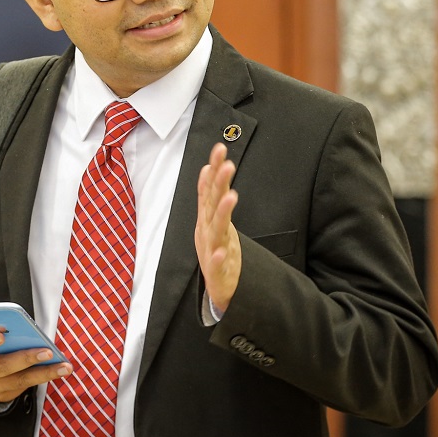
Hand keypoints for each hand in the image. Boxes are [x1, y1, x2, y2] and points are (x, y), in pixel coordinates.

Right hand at [0, 329, 72, 402]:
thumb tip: (0, 310)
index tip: (1, 335)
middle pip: (3, 367)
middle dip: (26, 358)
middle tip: (46, 351)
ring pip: (20, 381)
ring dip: (45, 373)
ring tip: (65, 366)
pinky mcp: (5, 395)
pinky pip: (27, 386)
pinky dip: (44, 377)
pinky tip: (60, 370)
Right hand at [195, 142, 241, 313]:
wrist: (218, 287)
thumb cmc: (216, 249)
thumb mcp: (213, 220)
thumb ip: (210, 195)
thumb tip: (208, 168)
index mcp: (206, 218)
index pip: (209, 190)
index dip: (213, 170)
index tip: (220, 150)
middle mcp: (206, 230)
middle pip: (212, 204)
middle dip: (218, 184)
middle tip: (227, 165)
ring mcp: (210, 250)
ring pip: (216, 229)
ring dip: (222, 213)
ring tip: (231, 197)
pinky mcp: (216, 272)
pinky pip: (215, 264)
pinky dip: (216, 257)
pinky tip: (221, 250)